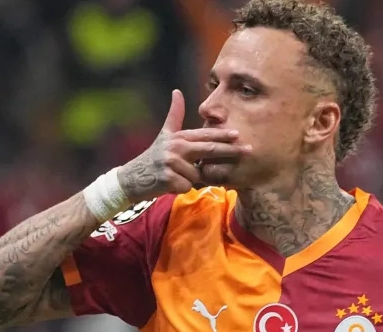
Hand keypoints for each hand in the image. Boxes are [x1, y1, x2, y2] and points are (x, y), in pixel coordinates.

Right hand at [117, 89, 249, 203]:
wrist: (132, 178)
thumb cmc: (154, 157)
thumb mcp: (164, 134)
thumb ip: (175, 115)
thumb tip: (177, 91)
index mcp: (178, 137)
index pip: (205, 135)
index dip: (222, 134)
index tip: (238, 134)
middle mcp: (175, 148)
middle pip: (209, 150)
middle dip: (231, 151)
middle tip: (249, 150)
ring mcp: (171, 163)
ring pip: (198, 175)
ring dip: (192, 180)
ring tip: (177, 177)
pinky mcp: (168, 179)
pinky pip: (188, 187)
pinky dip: (182, 189)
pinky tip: (171, 185)